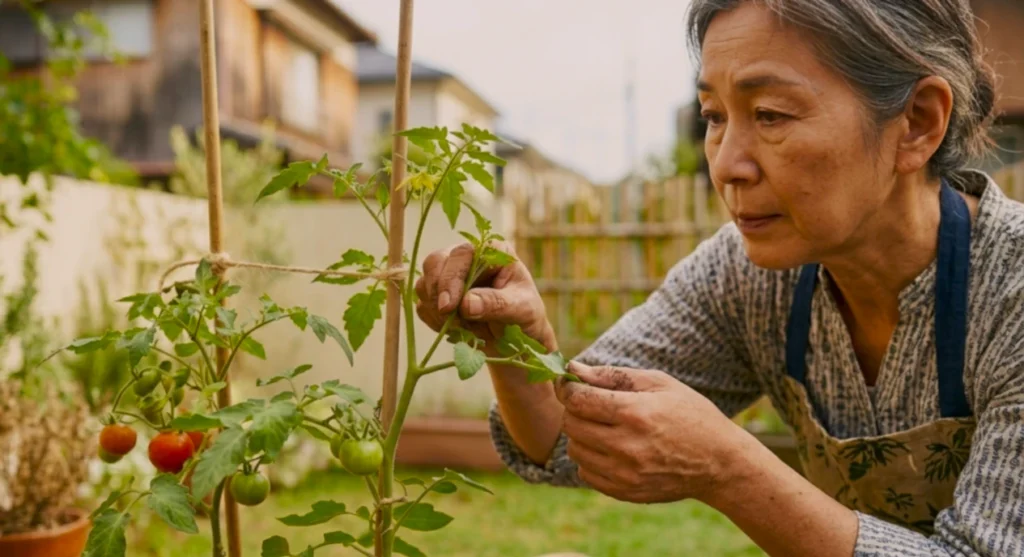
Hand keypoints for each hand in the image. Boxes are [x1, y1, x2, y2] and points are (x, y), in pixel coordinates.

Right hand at [414, 241, 554, 353]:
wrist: (518, 340)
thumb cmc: (526, 317)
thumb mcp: (522, 309)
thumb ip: (496, 304)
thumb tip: (465, 304)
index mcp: (491, 251)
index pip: (461, 254)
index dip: (450, 278)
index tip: (448, 306)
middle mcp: (467, 258)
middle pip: (434, 263)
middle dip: (438, 294)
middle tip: (453, 321)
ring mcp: (449, 276)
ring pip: (424, 285)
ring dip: (438, 311)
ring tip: (467, 328)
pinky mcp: (438, 296)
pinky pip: (423, 306)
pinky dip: (435, 321)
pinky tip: (458, 330)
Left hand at [555, 362, 749, 503]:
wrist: (719, 463)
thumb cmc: (689, 414)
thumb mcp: (659, 383)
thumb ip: (612, 375)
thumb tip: (572, 369)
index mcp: (635, 413)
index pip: (578, 400)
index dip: (566, 388)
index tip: (568, 383)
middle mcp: (627, 446)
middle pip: (571, 425)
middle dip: (574, 410)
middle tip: (590, 404)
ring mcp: (625, 474)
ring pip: (575, 450)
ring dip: (581, 435)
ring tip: (604, 427)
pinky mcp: (625, 492)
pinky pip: (585, 473)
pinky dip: (590, 459)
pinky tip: (610, 449)